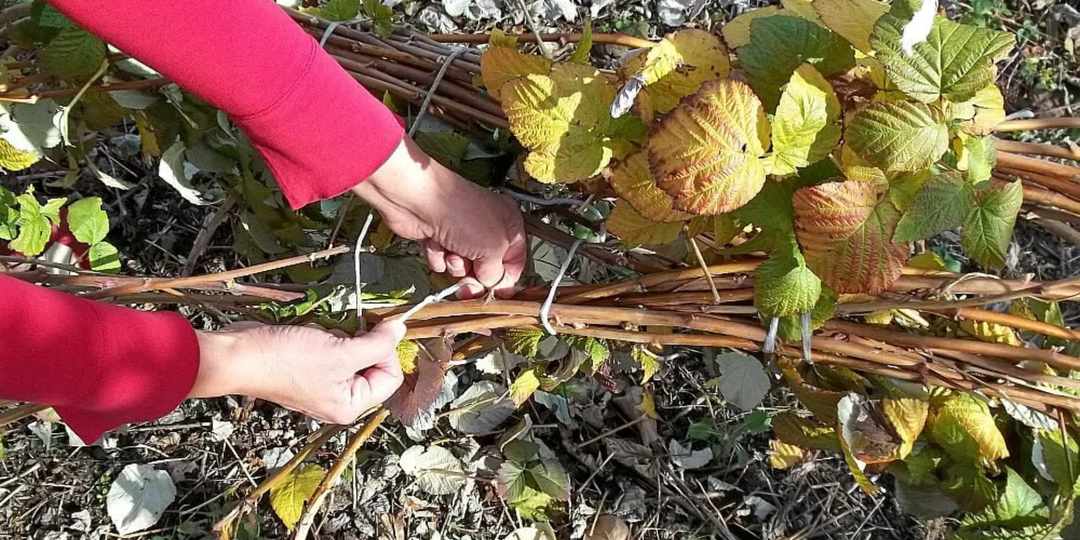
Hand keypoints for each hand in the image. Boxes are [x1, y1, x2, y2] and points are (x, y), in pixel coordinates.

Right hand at [190, 321, 405, 424]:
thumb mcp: (341, 352)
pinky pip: (330, 347)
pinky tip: (308, 335)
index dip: (387, 351)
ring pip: (350, 352)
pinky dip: (324, 335)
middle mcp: (338, 399)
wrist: (238, 355)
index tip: (378, 329)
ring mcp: (322, 382)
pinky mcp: (308, 366)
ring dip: (340, 336)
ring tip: (320, 336)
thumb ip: (377, 344)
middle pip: (371, 364)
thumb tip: (401, 330)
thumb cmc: (285, 361)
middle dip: (359, 342)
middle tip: (343, 333)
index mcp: (349, 405)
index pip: (390, 378)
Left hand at [353, 136, 526, 298]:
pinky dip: (438, 257)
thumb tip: (494, 285)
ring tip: (452, 250)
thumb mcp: (493, 248)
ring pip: (463, 267)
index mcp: (508, 224)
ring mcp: (461, 233)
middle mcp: (486, 228)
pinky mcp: (439, 238)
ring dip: (456, 264)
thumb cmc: (460, 212)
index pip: (515, 260)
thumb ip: (497, 273)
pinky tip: (436, 243)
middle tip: (471, 284)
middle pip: (487, 268)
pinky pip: (442, 262)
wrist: (419, 201)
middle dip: (477, 277)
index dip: (507, 279)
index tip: (498, 295)